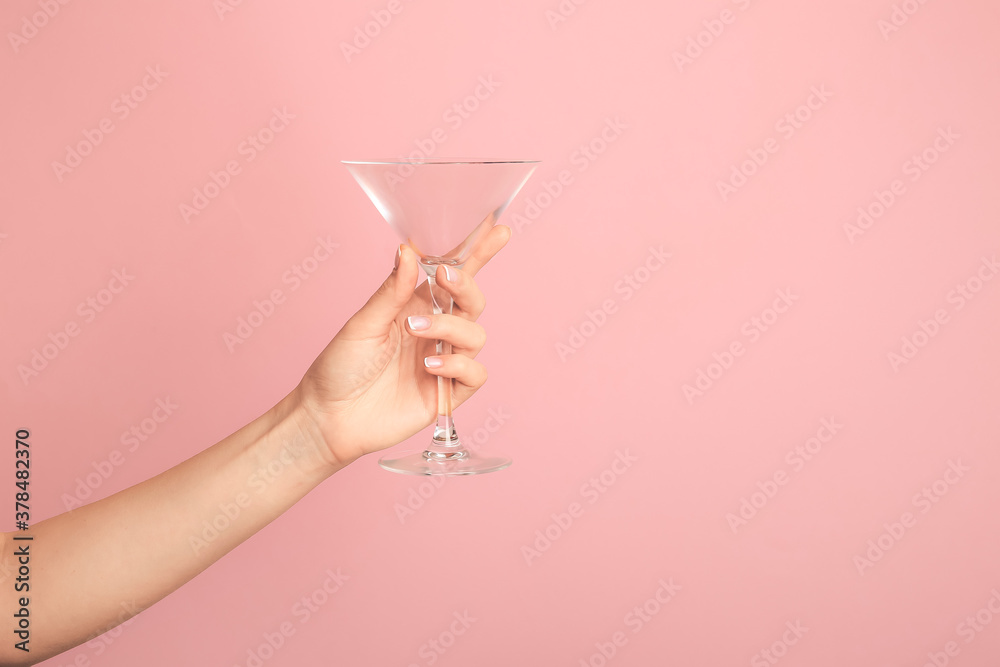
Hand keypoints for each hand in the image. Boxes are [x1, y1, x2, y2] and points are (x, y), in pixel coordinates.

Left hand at [296, 225, 510, 466]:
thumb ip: (392, 290)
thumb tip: (409, 251)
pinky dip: (459, 367)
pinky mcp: (446, 394)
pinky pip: (475, 374)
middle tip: (444, 278)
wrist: (329, 417)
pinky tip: (429, 368)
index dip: (477, 253)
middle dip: (466, 286)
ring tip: (416, 333)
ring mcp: (443, 362)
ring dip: (450, 328)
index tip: (497, 229)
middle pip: (472, 301)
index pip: (453, 275)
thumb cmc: (340, 367)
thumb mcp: (363, 323)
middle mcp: (434, 331)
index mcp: (415, 306)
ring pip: (475, 335)